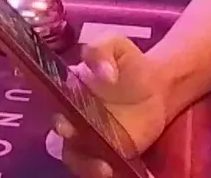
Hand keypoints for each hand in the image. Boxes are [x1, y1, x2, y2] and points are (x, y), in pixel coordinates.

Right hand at [54, 35, 167, 177]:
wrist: (156, 87)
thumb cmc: (129, 64)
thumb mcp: (116, 45)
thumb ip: (102, 52)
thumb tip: (104, 74)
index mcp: (68, 92)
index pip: (54, 106)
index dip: (56, 115)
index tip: (65, 124)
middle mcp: (73, 119)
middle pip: (62, 139)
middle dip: (69, 145)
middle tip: (82, 145)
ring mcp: (90, 140)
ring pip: (78, 159)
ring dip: (86, 166)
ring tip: (104, 168)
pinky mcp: (108, 155)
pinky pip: (99, 169)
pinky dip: (103, 174)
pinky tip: (115, 173)